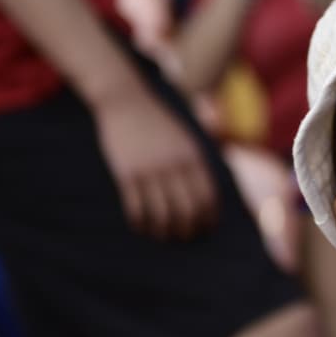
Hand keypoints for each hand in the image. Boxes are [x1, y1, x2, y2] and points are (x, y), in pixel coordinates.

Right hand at [93, 82, 218, 238]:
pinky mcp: (127, 173)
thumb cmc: (158, 122)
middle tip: (183, 236)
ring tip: (162, 235)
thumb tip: (206, 194)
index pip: (207, 197)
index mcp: (192, 156)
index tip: (206, 229)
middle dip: (188, 230)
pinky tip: (141, 226)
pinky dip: (140, 223)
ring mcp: (150, 169)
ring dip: (164, 230)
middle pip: (187, 210)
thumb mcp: (186, 138)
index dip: (208, 218)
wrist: (127, 100)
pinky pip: (136, 207)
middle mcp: (174, 165)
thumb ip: (196, 163)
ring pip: (162, 214)